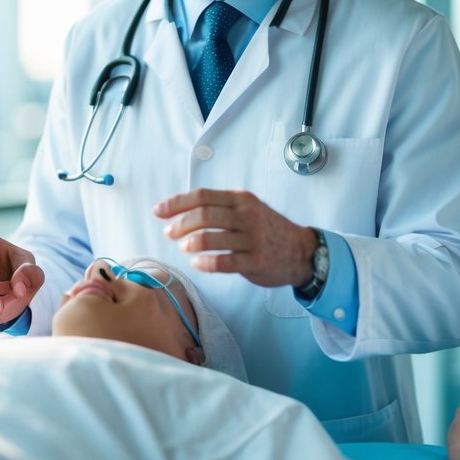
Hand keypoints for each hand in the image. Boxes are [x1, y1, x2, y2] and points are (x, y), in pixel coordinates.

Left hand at [153, 188, 315, 287]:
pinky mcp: (255, 261)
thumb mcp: (247, 208)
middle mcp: (247, 215)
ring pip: (210, 238)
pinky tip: (198, 263)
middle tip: (169, 233)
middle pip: (203, 215)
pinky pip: (222, 262)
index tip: (158, 211)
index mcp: (241, 199)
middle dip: (180, 224)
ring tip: (184, 247)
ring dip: (190, 244)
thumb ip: (220, 206)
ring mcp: (252, 238)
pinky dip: (204, 263)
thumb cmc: (267, 229)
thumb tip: (180, 209)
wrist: (301, 251)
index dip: (176, 203)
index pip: (202, 196)